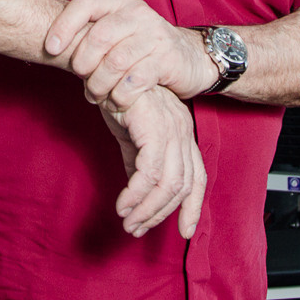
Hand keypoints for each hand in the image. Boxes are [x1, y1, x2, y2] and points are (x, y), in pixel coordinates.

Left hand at [45, 0, 218, 106]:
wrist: (192, 58)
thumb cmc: (144, 48)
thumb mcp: (119, 33)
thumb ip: (91, 35)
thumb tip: (48, 47)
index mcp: (120, 3)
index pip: (86, 2)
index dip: (64, 25)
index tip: (51, 49)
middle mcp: (137, 13)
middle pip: (99, 36)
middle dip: (83, 62)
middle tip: (81, 79)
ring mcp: (154, 34)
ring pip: (115, 61)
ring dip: (100, 85)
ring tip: (96, 96)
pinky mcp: (167, 58)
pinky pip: (135, 80)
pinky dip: (120, 95)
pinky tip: (117, 102)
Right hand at [100, 86, 206, 238]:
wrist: (102, 68)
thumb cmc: (117, 97)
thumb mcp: (131, 136)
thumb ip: (138, 163)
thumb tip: (137, 194)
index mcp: (181, 133)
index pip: (197, 178)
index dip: (193, 207)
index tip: (184, 232)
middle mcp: (182, 131)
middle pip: (184, 185)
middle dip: (161, 214)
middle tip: (136, 229)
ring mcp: (171, 128)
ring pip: (168, 183)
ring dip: (147, 209)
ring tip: (127, 221)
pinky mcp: (154, 127)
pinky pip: (149, 172)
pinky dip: (136, 194)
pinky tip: (122, 205)